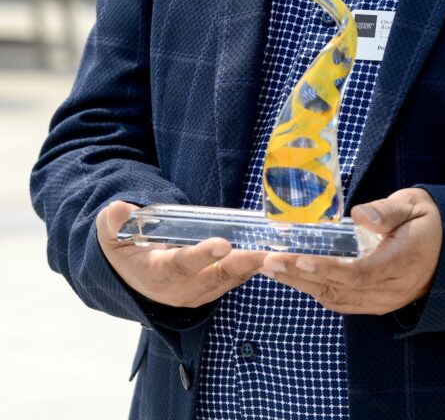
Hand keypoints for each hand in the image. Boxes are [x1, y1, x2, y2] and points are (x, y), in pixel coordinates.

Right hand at [96, 201, 270, 308]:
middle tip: (263, 253)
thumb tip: (118, 210)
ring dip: (254, 267)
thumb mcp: (111, 233)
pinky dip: (254, 268)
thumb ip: (114, 222)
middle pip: (214, 277)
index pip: (180, 265)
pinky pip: (236, 278)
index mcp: (156, 272)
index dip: (201, 256)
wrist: (131, 274)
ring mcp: (199, 291)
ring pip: (230, 279)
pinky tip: (273, 253)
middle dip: (240, 264)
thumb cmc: (124, 247)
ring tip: (276, 252)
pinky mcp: (212, 288)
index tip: (222, 244)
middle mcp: (180, 288)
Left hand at [258, 187, 442, 315]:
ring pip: (337, 299)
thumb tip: (359, 214)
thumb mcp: (415, 204)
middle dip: (300, 276)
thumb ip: (388, 210)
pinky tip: (297, 278)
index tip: (299, 259)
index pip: (359, 272)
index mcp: (402, 263)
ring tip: (273, 269)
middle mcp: (391, 290)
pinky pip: (343, 302)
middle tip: (269, 262)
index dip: (327, 268)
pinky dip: (318, 290)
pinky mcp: (377, 303)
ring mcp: (384, 301)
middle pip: (339, 289)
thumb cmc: (429, 220)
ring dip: (303, 285)